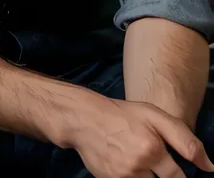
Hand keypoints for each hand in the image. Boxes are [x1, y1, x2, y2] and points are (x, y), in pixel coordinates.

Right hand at [62, 92, 213, 177]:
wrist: (86, 119)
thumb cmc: (123, 115)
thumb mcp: (154, 116)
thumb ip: (184, 140)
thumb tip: (209, 166)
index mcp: (152, 149)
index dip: (179, 175)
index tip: (172, 169)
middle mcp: (137, 167)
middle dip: (161, 176)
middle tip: (152, 162)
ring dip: (147, 177)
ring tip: (138, 159)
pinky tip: (127, 164)